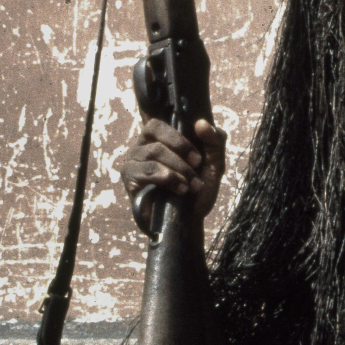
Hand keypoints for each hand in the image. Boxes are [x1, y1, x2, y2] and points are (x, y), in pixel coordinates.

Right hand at [112, 117, 226, 223]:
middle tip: (197, 167)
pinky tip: (180, 190)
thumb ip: (215, 141)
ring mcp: (133, 162)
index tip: (197, 157)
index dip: (178, 137)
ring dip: (179, 168)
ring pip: (154, 152)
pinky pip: (148, 170)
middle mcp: (141, 147)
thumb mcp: (214, 164)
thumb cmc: (198, 190)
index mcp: (158, 139)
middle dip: (181, 151)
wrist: (189, 222)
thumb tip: (201, 122)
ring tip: (191, 185)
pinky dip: (169, 178)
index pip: (158, 124)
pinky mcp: (129, 179)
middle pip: (156, 134)